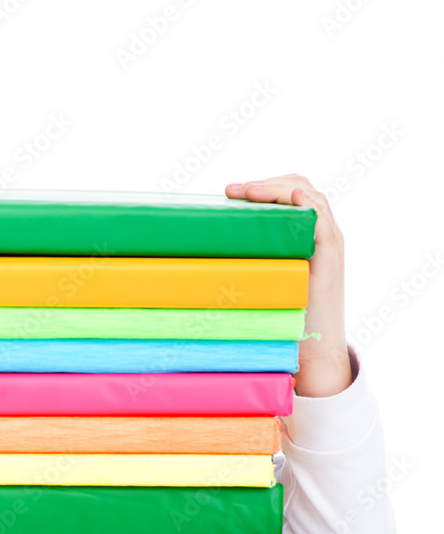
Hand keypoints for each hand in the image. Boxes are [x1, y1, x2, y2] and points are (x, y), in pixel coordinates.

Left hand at [225, 174, 352, 397]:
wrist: (313, 350)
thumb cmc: (283, 317)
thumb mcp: (264, 280)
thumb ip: (249, 262)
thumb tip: (203, 257)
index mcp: (304, 235)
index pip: (289, 194)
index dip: (262, 187)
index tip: (230, 193)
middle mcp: (319, 234)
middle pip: (298, 188)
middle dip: (265, 184)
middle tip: (232, 192)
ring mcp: (328, 244)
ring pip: (310, 198)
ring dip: (277, 188)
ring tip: (248, 192)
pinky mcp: (330, 259)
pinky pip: (323, 222)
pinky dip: (308, 204)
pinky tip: (291, 197)